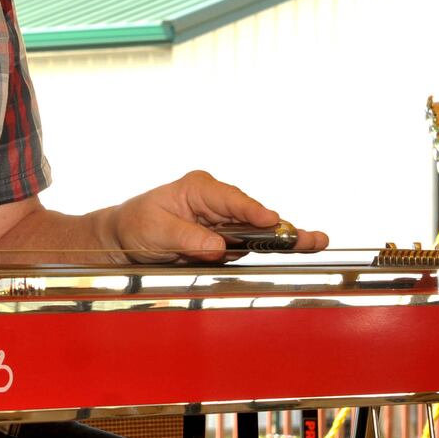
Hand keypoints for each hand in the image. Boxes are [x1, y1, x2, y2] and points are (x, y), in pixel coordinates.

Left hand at [105, 170, 328, 263]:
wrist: (123, 240)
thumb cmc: (135, 226)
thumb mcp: (156, 231)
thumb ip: (187, 238)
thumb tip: (218, 248)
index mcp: (198, 188)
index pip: (231, 200)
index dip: (252, 211)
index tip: (271, 220)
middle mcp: (216, 202)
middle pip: (253, 215)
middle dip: (281, 227)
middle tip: (310, 236)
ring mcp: (224, 222)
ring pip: (258, 231)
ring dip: (284, 238)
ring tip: (315, 242)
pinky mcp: (225, 241)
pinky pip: (250, 245)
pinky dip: (272, 249)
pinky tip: (298, 248)